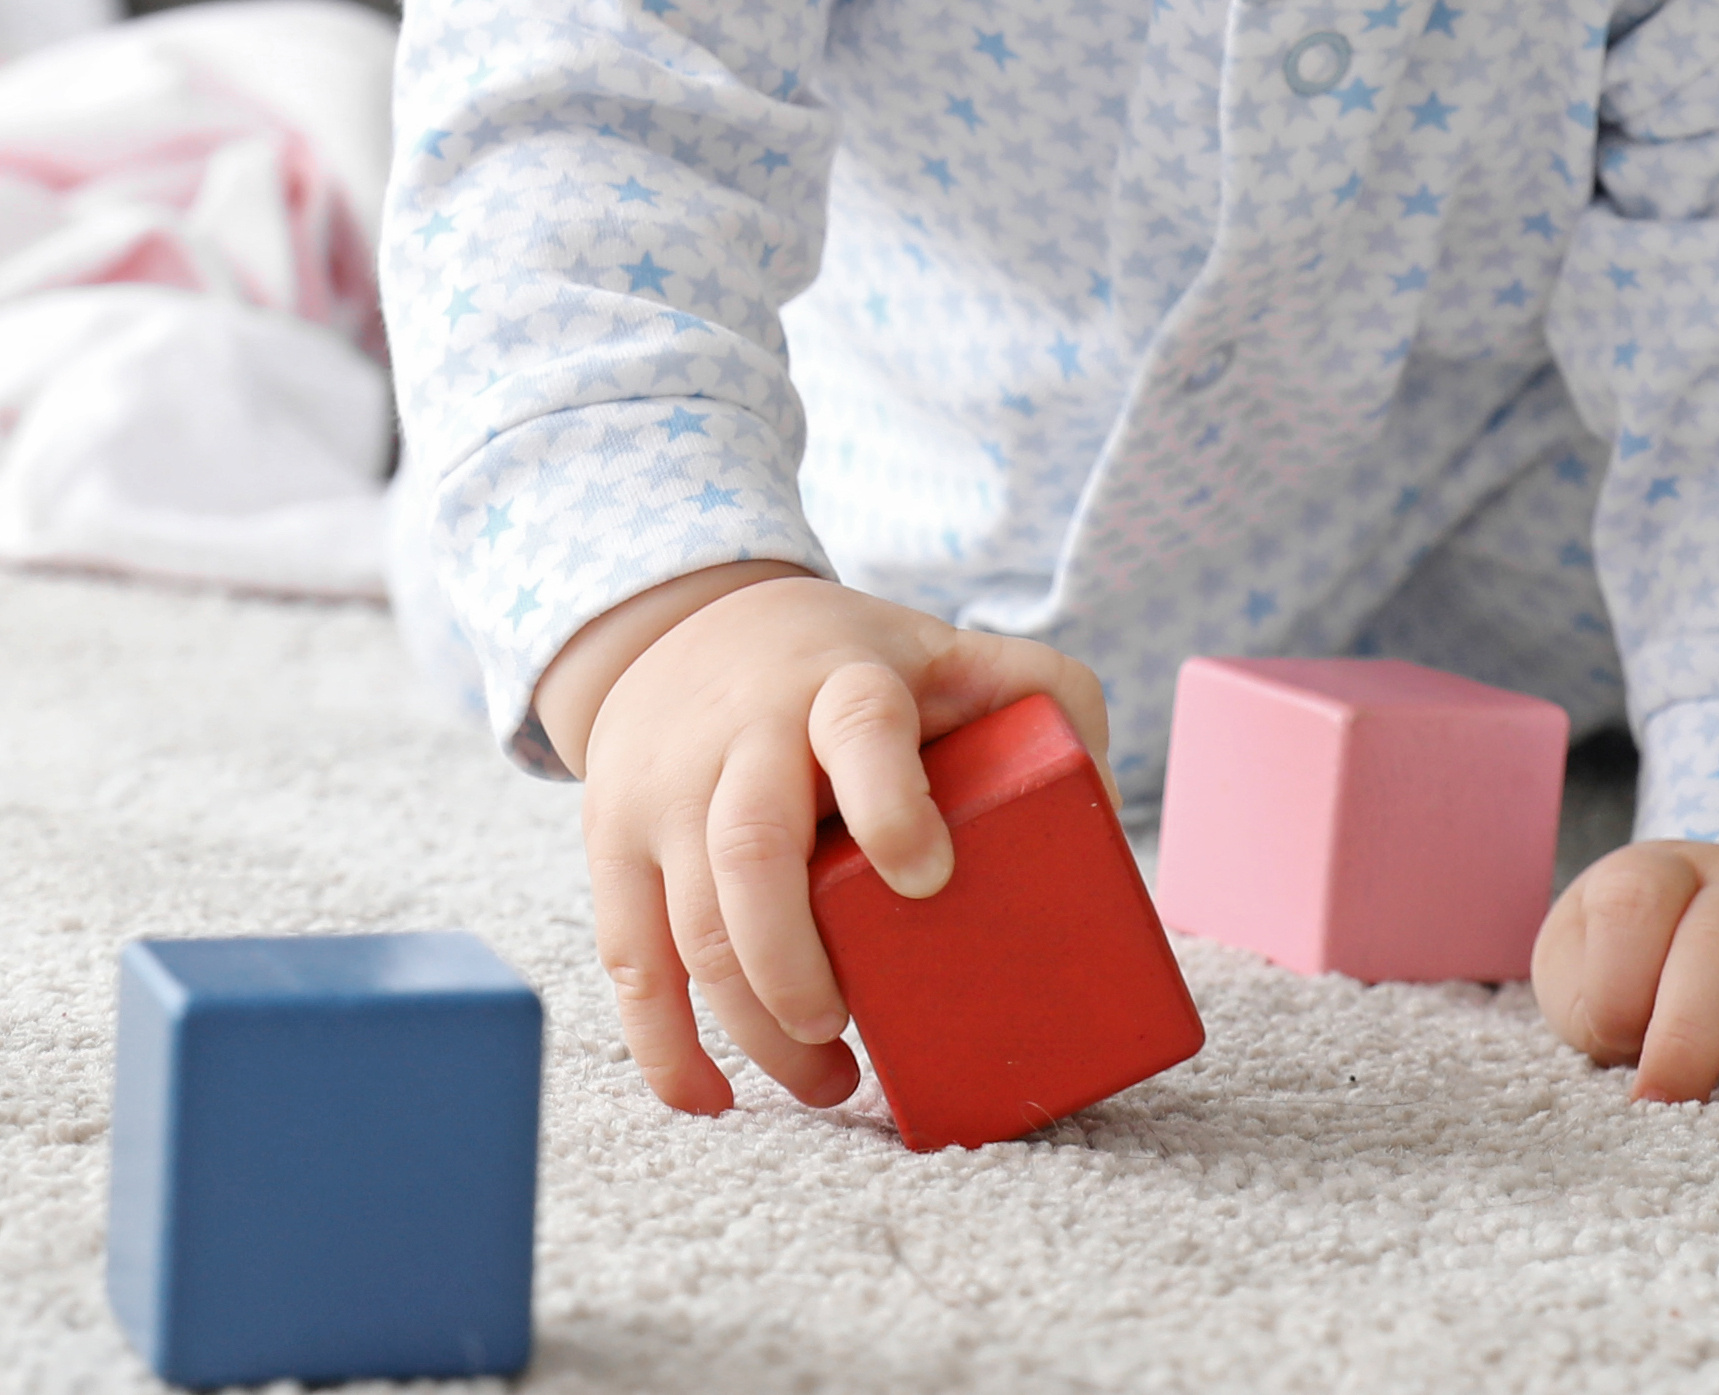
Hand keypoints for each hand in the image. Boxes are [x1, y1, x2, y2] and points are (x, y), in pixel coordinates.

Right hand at [537, 564, 1108, 1116]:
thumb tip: (1104, 817)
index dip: (891, 802)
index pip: (858, 727)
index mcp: (839, 682)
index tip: (927, 878)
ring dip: (754, 1030)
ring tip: (828, 1081)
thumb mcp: (949, 651)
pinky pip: (627, 956)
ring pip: (691, 924)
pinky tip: (711, 1098)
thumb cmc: (853, 662)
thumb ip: (1044, 698)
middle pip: (749, 853)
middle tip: (847, 1032)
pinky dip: (664, 1044)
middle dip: (796, 968)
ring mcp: (667, 788)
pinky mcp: (614, 838)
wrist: (687, 620)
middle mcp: (742, 732)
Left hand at [1534, 839, 1718, 1115]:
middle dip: (1692, 1026)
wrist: (1686, 970)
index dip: (1617, 978)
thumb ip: (1591, 1001)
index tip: (1609, 1047)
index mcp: (1661, 876)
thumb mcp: (1579, 983)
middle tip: (1667, 1101)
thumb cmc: (1622, 984)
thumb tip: (1634, 1048)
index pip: (1637, 896)